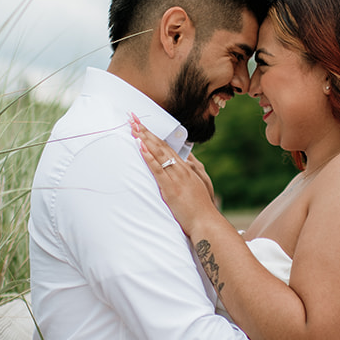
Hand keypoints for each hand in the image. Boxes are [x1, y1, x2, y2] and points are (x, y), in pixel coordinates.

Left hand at [132, 115, 218, 234]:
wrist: (206, 221)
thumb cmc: (201, 207)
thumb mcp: (198, 185)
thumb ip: (191, 171)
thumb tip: (186, 160)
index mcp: (186, 168)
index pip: (167, 147)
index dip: (154, 135)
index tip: (143, 125)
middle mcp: (181, 169)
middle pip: (161, 145)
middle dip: (146, 131)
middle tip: (133, 118)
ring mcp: (176, 177)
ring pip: (158, 153)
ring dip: (144, 139)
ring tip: (133, 127)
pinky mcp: (170, 188)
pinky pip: (158, 169)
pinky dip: (149, 157)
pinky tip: (141, 147)